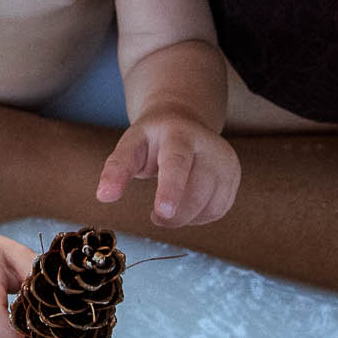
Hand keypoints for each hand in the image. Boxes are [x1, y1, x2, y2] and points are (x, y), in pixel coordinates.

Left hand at [96, 110, 238, 224]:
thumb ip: (117, 168)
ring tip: (169, 205)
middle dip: (175, 214)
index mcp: (179, 134)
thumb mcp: (130, 145)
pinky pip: (218, 210)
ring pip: (210, 205)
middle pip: (196, 191)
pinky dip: (199, 216)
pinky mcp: (233, 176)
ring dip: (186, 217)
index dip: (171, 188)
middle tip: (156, 217)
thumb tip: (104, 196)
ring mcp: (225, 160)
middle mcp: (208, 145)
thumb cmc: (151, 139)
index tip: (163, 212)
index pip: (177, 162)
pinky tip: (187, 204)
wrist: (182, 120)